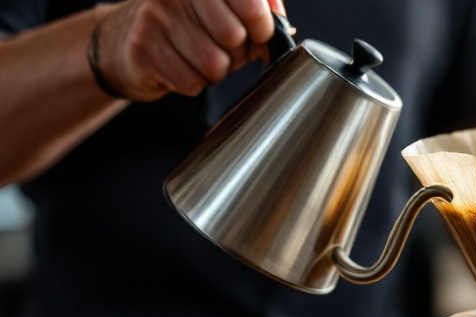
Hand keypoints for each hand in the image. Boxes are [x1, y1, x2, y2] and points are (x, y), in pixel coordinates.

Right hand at [94, 0, 277, 100]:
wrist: (126, 39)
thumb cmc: (188, 24)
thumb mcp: (224, 7)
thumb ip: (259, 7)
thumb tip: (283, 25)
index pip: (252, 6)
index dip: (263, 28)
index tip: (258, 33)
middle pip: (235, 38)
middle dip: (238, 52)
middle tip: (223, 49)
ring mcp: (156, 18)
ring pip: (216, 64)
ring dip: (216, 71)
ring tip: (199, 57)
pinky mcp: (144, 48)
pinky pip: (193, 83)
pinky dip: (194, 83)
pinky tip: (181, 66)